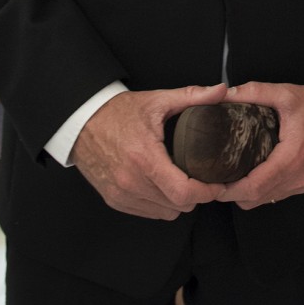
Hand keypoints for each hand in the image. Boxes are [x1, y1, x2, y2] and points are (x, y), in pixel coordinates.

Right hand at [71, 84, 227, 218]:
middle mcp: (131, 181)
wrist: (82, 122)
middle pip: (178, 206)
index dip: (207, 192)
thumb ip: (193, 97)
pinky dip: (160, 204)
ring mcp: (122, 194)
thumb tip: (222, 91)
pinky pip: (148, 213)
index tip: (218, 184)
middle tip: (202, 179)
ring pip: (165, 213)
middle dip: (196, 195)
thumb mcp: (158, 100)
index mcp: (145, 158)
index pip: (183, 192)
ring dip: (178, 202)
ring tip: (182, 181)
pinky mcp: (114, 200)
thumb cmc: (118, 112)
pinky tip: (162, 185)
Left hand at [215, 82, 303, 209]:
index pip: (254, 187)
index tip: (213, 183)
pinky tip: (259, 171)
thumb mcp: (288, 94)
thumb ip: (255, 92)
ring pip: (269, 200)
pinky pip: (282, 194)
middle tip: (218, 177)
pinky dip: (267, 188)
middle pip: (257, 199)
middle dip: (234, 193)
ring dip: (250, 192)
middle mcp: (301, 177)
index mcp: (293, 158)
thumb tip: (228, 95)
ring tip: (235, 174)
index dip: (229, 190)